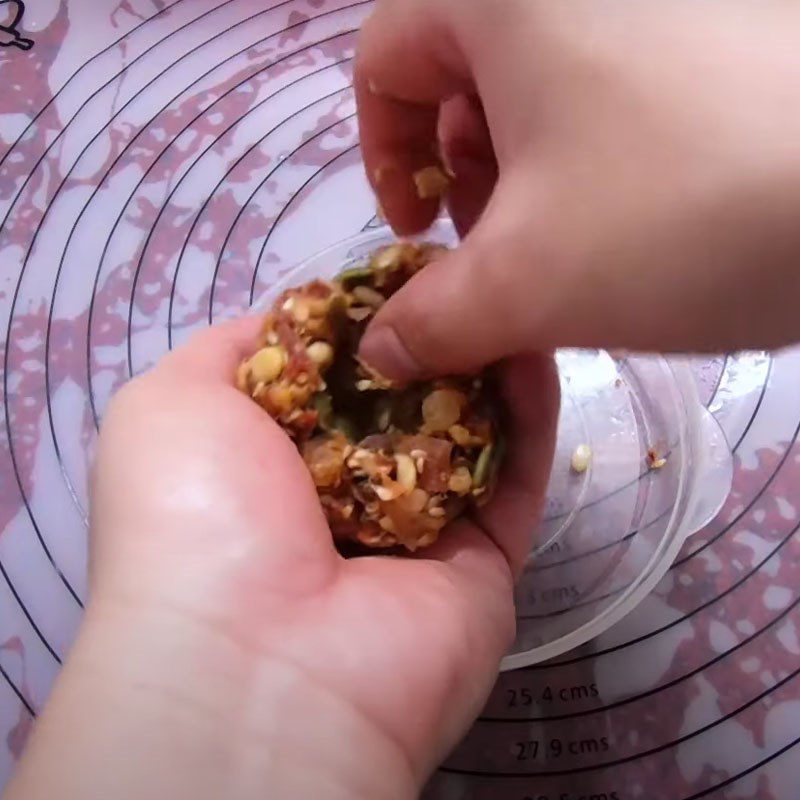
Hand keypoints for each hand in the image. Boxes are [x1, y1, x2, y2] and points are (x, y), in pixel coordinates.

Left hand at [5, 318, 557, 799]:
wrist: (257, 658)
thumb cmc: (198, 512)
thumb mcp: (171, 405)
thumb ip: (234, 350)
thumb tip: (297, 316)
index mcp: (272, 462)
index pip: (333, 375)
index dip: (365, 320)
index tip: (401, 269)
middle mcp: (346, 494)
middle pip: (406, 400)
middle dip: (433, 338)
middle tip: (468, 273)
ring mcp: (420, 531)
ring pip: (469, 434)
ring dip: (488, 366)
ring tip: (509, 296)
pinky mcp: (485, 564)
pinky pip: (515, 481)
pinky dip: (531, 420)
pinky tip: (536, 352)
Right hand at [356, 0, 799, 380]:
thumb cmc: (675, 215)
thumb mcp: (526, 282)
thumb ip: (429, 321)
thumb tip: (379, 350)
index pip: (383, 55)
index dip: (382, 153)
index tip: (420, 231)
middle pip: (460, 74)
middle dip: (461, 174)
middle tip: (498, 250)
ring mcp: (651, 8)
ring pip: (538, 86)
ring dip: (526, 177)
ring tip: (567, 248)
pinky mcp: (710, 36)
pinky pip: (611, 90)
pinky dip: (593, 160)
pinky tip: (632, 222)